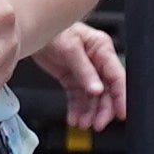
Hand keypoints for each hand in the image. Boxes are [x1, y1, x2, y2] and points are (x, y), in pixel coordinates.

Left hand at [44, 20, 129, 134]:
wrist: (33, 29)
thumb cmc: (53, 30)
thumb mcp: (70, 49)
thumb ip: (85, 71)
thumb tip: (97, 90)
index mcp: (102, 49)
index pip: (116, 76)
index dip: (121, 96)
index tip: (121, 113)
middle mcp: (97, 61)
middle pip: (107, 90)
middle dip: (103, 109)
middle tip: (98, 123)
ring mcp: (85, 71)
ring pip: (92, 98)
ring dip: (89, 112)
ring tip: (83, 122)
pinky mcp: (72, 78)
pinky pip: (78, 97)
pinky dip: (77, 109)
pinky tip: (74, 117)